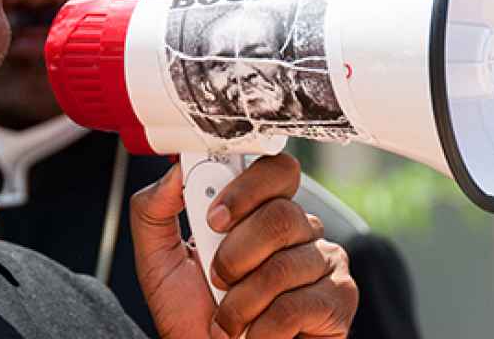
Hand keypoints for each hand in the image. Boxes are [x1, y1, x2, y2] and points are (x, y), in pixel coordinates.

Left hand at [131, 154, 357, 338]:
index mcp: (264, 211)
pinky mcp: (338, 300)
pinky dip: (262, 330)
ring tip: (230, 320)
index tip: (213, 218)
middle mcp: (301, 230)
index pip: (276, 171)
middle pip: (282, 216)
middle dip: (236, 255)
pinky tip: (256, 335)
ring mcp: (325, 263)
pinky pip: (297, 306)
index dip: (246, 189)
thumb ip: (155, 212)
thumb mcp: (159, 263)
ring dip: (241, 304)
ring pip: (285, 266)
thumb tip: (173, 172)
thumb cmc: (194, 318)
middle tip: (218, 279)